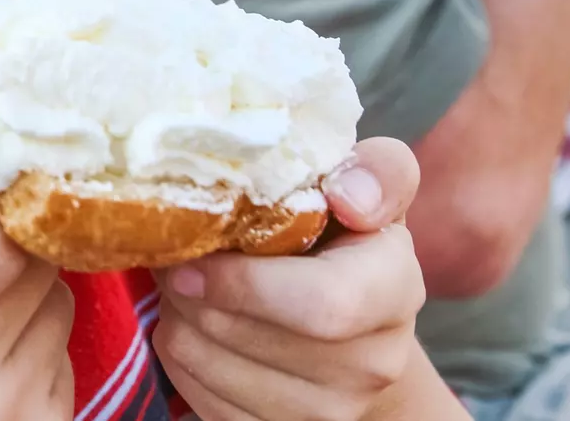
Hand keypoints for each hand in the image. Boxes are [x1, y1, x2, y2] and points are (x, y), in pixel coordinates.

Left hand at [153, 138, 426, 420]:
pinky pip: (194, 394)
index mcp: (394, 292)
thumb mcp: (371, 191)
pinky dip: (178, 352)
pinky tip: (197, 322)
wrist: (356, 331)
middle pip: (241, 333)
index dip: (241, 282)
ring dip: (176, 315)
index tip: (194, 255)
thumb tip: (351, 196)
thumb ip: (377, 173)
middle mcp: (371, 365)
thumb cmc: (348, 241)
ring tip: (188, 284)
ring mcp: (327, 412)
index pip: (320, 305)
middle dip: (187, 287)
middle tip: (176, 254)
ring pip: (204, 362)